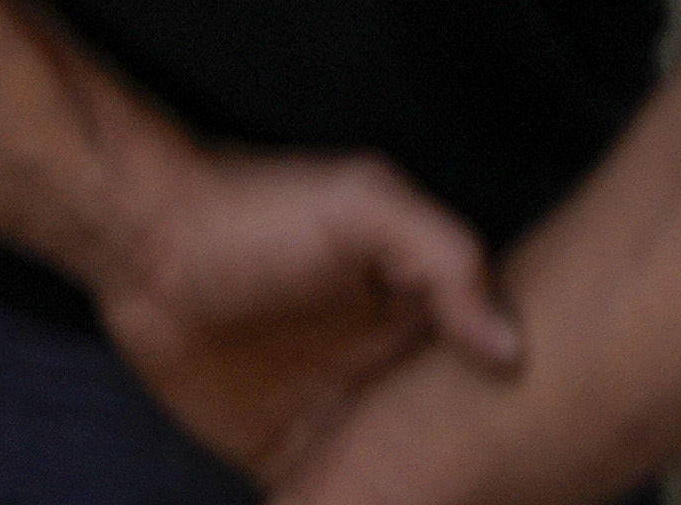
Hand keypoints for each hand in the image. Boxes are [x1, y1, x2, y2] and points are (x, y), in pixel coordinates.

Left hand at [100, 143, 518, 483]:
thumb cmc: (257, 211)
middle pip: (446, 450)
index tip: (534, 458)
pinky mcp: (282, 460)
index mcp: (421, 321)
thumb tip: (508, 349)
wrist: (146, 243)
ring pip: (391, 490)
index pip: (492, 384)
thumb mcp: (364, 206)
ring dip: (408, 504)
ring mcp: (336, 425)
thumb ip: (444, 258)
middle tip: (492, 502)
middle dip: (466, 483)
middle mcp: (387, 379)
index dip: (515, 423)